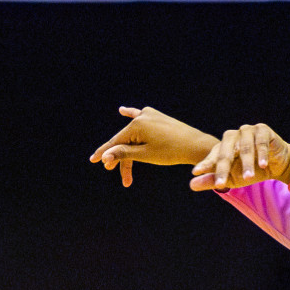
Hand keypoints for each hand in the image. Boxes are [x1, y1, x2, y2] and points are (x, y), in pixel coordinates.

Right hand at [90, 107, 218, 186]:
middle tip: (125, 179)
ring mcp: (151, 115)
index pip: (116, 142)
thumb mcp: (145, 154)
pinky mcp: (158, 117)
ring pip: (134, 135)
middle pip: (126, 140)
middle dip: (123, 159)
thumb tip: (105, 156)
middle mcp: (142, 116)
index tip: (93, 160)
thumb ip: (124, 154)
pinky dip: (132, 116)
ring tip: (127, 169)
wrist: (196, 145)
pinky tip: (122, 110)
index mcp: (136, 124)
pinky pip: (142, 117)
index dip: (105, 153)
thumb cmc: (171, 151)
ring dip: (130, 151)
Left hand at [191, 123, 289, 190]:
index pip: (213, 156)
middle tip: (221, 184)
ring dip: (247, 163)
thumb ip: (213, 180)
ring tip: (249, 178)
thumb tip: (191, 185)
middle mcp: (233, 136)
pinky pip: (261, 142)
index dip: (206, 165)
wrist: (278, 165)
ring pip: (244, 147)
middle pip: (226, 151)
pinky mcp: (263, 130)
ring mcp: (248, 131)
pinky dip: (261, 154)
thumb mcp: (232, 178)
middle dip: (224, 168)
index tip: (196, 172)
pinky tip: (263, 165)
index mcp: (223, 146)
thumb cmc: (252, 170)